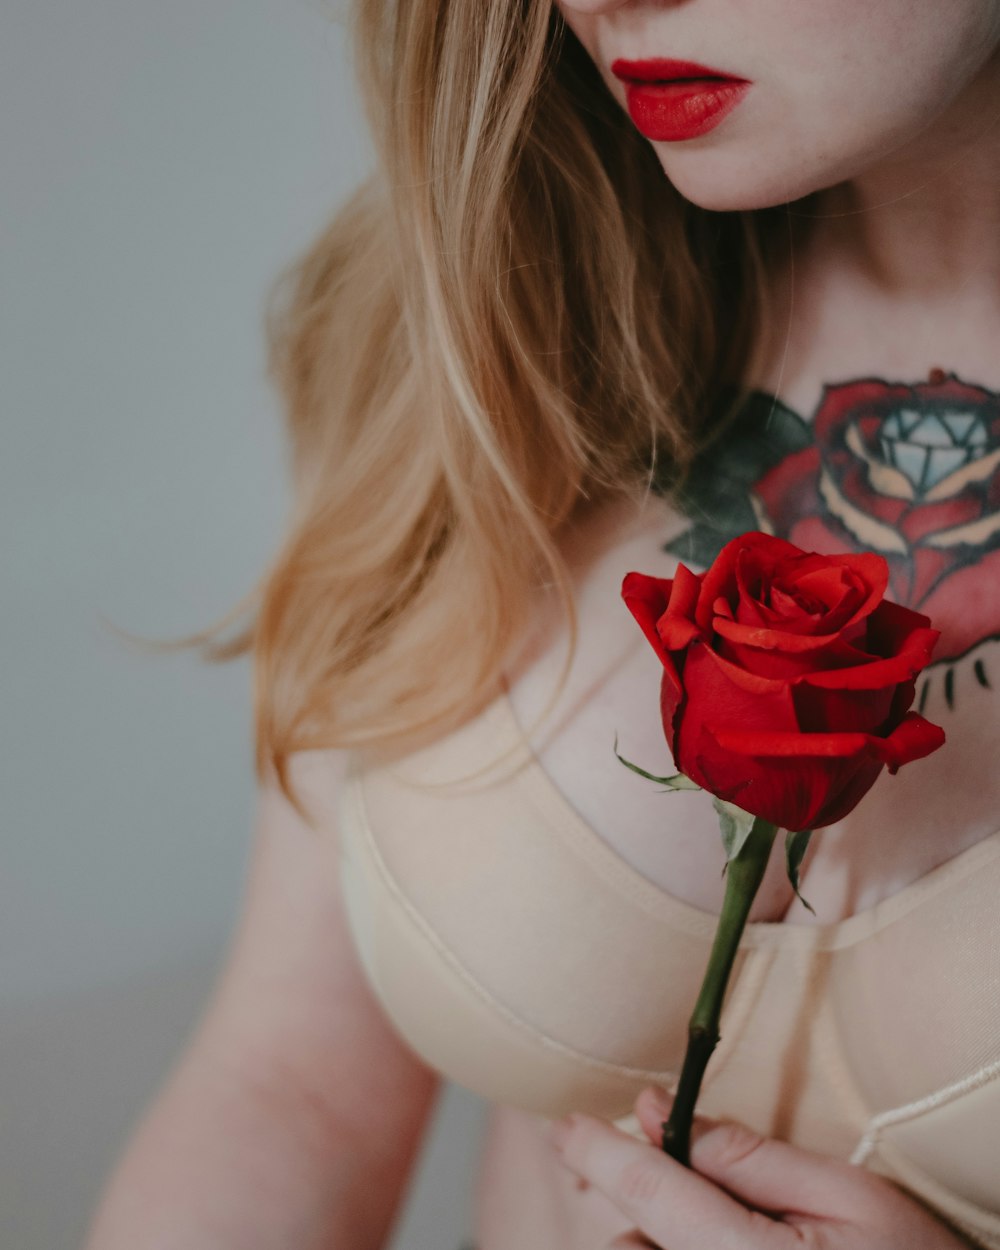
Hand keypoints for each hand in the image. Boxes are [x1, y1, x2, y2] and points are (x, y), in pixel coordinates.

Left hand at [547, 1086, 971, 1249]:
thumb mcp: (846, 1193)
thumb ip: (750, 1157)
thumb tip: (666, 1117)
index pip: (648, 1190)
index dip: (599, 1150)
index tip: (564, 1123)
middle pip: (632, 1241)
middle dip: (640, 1199)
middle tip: (675, 1156)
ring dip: (658, 1235)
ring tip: (731, 1222)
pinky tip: (721, 1241)